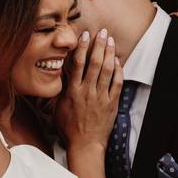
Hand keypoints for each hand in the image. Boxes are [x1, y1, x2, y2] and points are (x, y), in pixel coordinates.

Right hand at [55, 29, 122, 150]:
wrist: (85, 145)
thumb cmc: (69, 128)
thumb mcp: (59, 108)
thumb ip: (62, 90)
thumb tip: (63, 73)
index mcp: (73, 92)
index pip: (78, 64)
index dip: (82, 48)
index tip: (85, 35)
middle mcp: (87, 92)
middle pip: (95, 63)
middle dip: (99, 45)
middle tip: (103, 32)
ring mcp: (100, 98)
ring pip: (107, 71)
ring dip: (109, 54)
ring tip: (111, 41)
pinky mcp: (111, 104)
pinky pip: (117, 84)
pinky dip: (118, 71)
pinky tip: (117, 61)